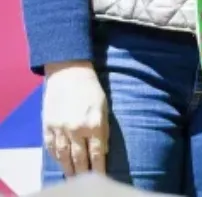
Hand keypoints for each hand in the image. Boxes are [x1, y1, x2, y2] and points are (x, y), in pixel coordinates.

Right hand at [42, 61, 108, 177]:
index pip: (96, 153)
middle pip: (79, 158)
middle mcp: (76, 129)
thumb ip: (103, 129)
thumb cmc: (91, 89)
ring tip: (72, 175)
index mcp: (94, 124)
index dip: (98, 167)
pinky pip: (50, 146)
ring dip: (68, 168)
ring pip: (63, 155)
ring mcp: (60, 128)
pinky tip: (59, 161)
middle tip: (85, 179)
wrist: (68, 73)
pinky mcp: (47, 125)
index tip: (100, 175)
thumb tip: (101, 150)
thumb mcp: (104, 107)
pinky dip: (55, 156)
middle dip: (83, 171)